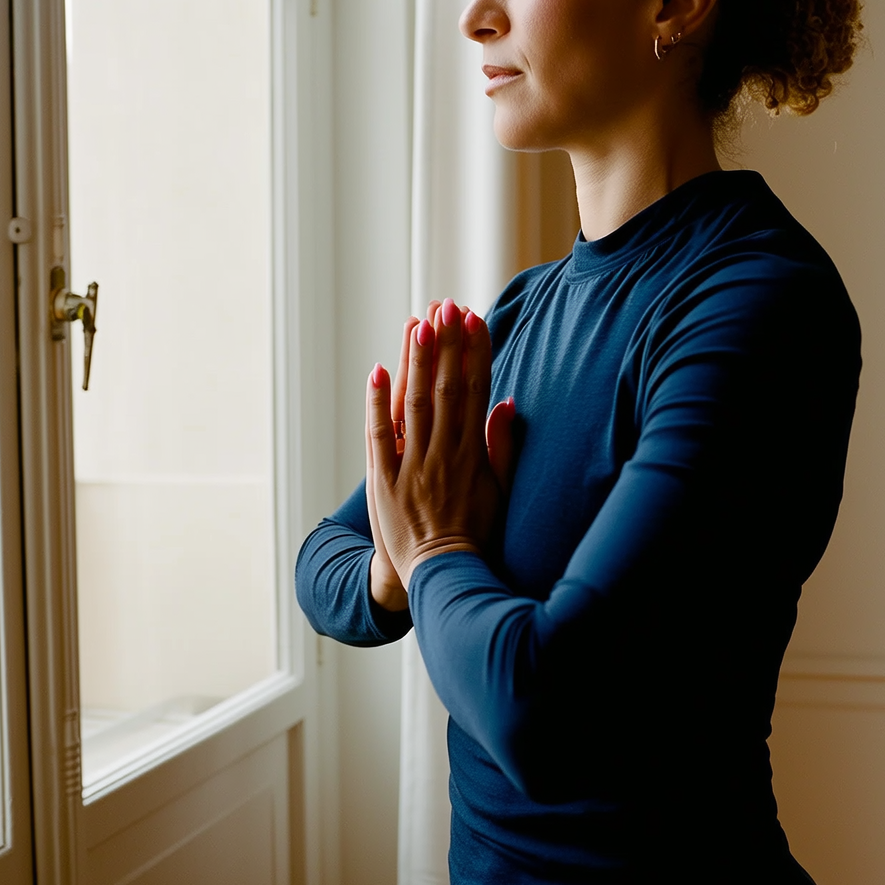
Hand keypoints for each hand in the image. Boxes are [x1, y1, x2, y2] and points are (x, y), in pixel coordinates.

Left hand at [366, 298, 516, 589]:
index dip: (476, 354)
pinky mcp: (383, 482)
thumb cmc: (475, 534)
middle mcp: (443, 456)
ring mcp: (412, 467)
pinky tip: (377, 369)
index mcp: (473, 456)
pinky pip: (378, 436)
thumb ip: (503, 446)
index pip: (477, 394)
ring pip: (414, 405)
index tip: (476, 320)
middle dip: (447, 346)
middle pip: (447, 390)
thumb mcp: (499, 492)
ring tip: (419, 323)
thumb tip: (508, 404)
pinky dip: (376, 402)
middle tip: (447, 307)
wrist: (442, 577)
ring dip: (417, 362)